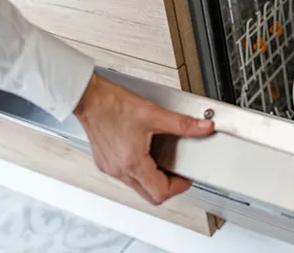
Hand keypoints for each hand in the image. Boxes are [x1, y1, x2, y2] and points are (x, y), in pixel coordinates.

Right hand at [73, 73, 213, 204]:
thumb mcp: (154, 114)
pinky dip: (138, 170)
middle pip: (149, 195)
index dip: (178, 187)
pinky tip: (143, 153)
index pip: (160, 192)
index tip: (186, 178)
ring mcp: (110, 167)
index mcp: (133, 163)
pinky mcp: (104, 162)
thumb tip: (204, 127)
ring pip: (136, 187)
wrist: (89, 98)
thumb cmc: (113, 105)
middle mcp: (119, 170)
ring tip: (162, 161)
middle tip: (177, 174)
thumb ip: (183, 124)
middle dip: (167, 187)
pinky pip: (125, 176)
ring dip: (152, 178)